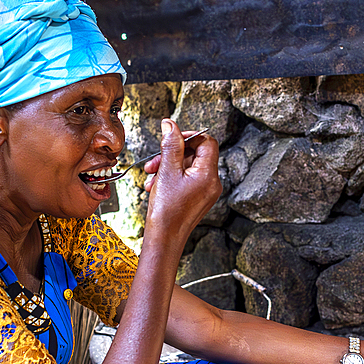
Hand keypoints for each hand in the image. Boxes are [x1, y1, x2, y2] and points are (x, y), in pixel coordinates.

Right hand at [142, 119, 220, 239]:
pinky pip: (187, 179)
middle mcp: (212, 182)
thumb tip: (170, 124)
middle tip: (153, 162)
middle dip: (172, 154)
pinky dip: (171, 178)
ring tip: (150, 176)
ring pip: (187, 167)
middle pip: (195, 154)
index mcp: (208, 174)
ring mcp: (206, 191)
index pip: (206, 142)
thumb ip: (170, 145)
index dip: (188, 136)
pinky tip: (155, 185)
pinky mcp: (199, 197)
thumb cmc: (167, 210)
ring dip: (167, 167)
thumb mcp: (167, 172)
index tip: (170, 138)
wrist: (165, 239)